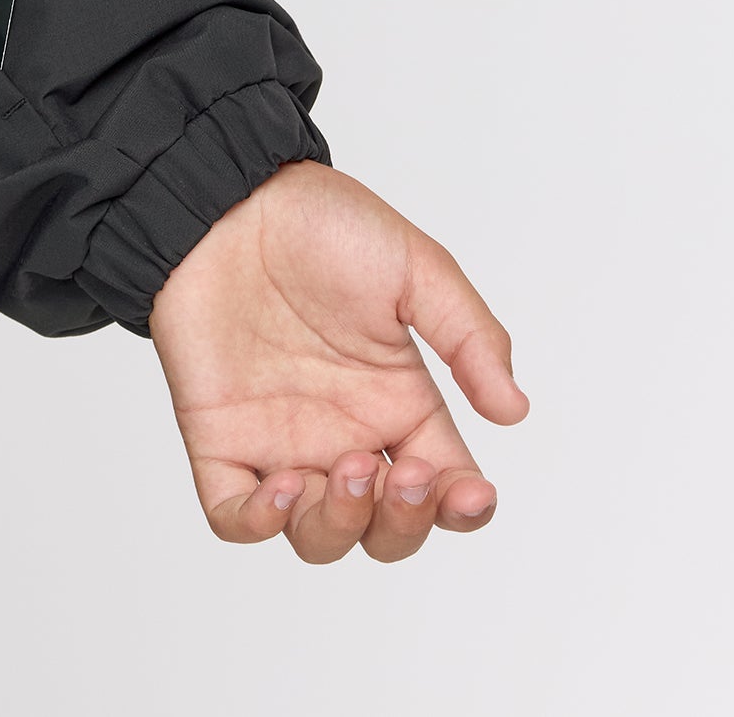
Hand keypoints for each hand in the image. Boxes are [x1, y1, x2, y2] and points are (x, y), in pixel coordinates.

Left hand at [148, 160, 526, 562]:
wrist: (227, 198)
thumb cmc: (320, 223)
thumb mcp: (415, 268)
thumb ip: (468, 336)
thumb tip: (515, 411)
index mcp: (397, 401)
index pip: (443, 486)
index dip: (462, 508)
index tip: (468, 490)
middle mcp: (343, 431)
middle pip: (385, 528)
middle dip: (403, 523)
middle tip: (400, 472)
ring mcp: (279, 440)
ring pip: (319, 535)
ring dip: (340, 525)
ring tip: (343, 469)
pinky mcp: (218, 438)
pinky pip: (233, 516)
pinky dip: (257, 524)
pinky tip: (280, 487)